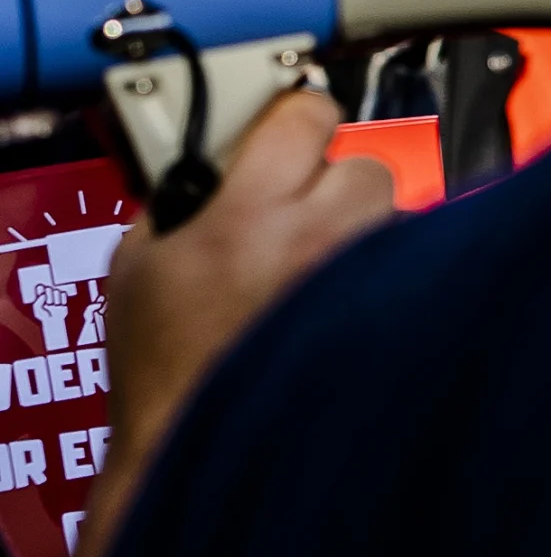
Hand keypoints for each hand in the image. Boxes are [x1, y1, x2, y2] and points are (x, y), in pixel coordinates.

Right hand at [91, 88, 394, 524]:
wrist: (205, 442)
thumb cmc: (171, 370)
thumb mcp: (141, 264)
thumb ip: (182, 200)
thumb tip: (214, 169)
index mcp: (251, 213)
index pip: (305, 114)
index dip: (295, 115)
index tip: (292, 121)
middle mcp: (324, 238)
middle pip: (363, 165)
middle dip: (332, 183)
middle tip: (298, 213)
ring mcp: (364, 279)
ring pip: (391, 217)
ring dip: (360, 231)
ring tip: (316, 269)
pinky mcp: (392, 315)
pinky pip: (404, 270)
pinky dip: (380, 277)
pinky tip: (342, 304)